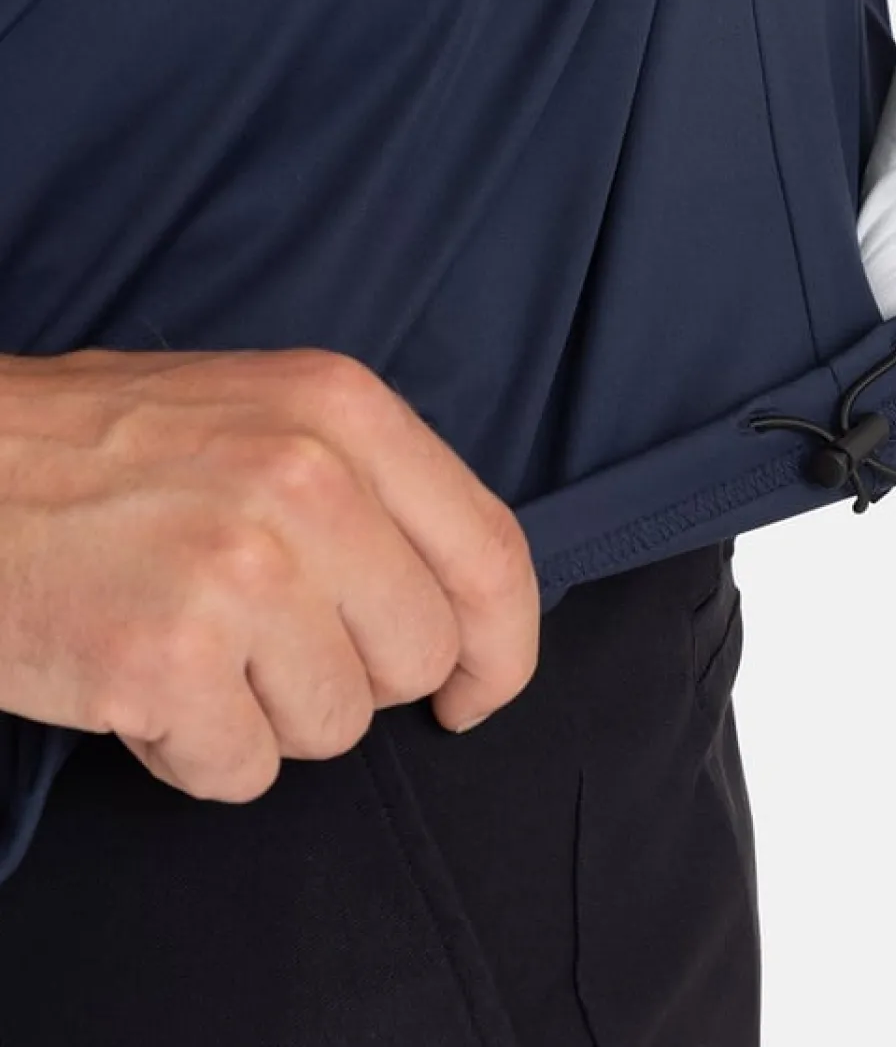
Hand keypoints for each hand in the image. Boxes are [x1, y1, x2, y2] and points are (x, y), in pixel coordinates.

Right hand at [0, 348, 538, 800]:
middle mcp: (309, 480)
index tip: (475, 691)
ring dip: (267, 712)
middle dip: (355, 677)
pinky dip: (193, 749)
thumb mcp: (267, 417)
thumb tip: (468, 615)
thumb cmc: (109, 454)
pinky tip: (141, 681)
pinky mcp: (165, 656)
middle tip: (266, 638)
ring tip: (191, 642)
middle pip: (420, 655)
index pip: (493, 554)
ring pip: (337, 724)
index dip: (503, 645)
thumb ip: (377, 496)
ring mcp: (239, 568)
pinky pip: (243, 769)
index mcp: (347, 410)